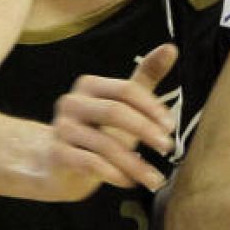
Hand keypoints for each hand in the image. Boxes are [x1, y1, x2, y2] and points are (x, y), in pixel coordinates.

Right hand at [44, 43, 178, 198]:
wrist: (58, 163)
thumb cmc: (99, 129)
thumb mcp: (123, 102)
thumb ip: (145, 77)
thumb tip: (171, 47)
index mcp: (89, 85)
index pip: (125, 90)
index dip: (151, 107)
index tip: (171, 126)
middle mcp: (71, 102)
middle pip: (114, 112)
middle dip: (145, 131)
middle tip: (168, 148)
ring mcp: (62, 129)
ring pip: (104, 144)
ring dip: (135, 164)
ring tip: (155, 178)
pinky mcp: (58, 154)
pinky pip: (90, 164)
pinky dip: (115, 174)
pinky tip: (130, 182)